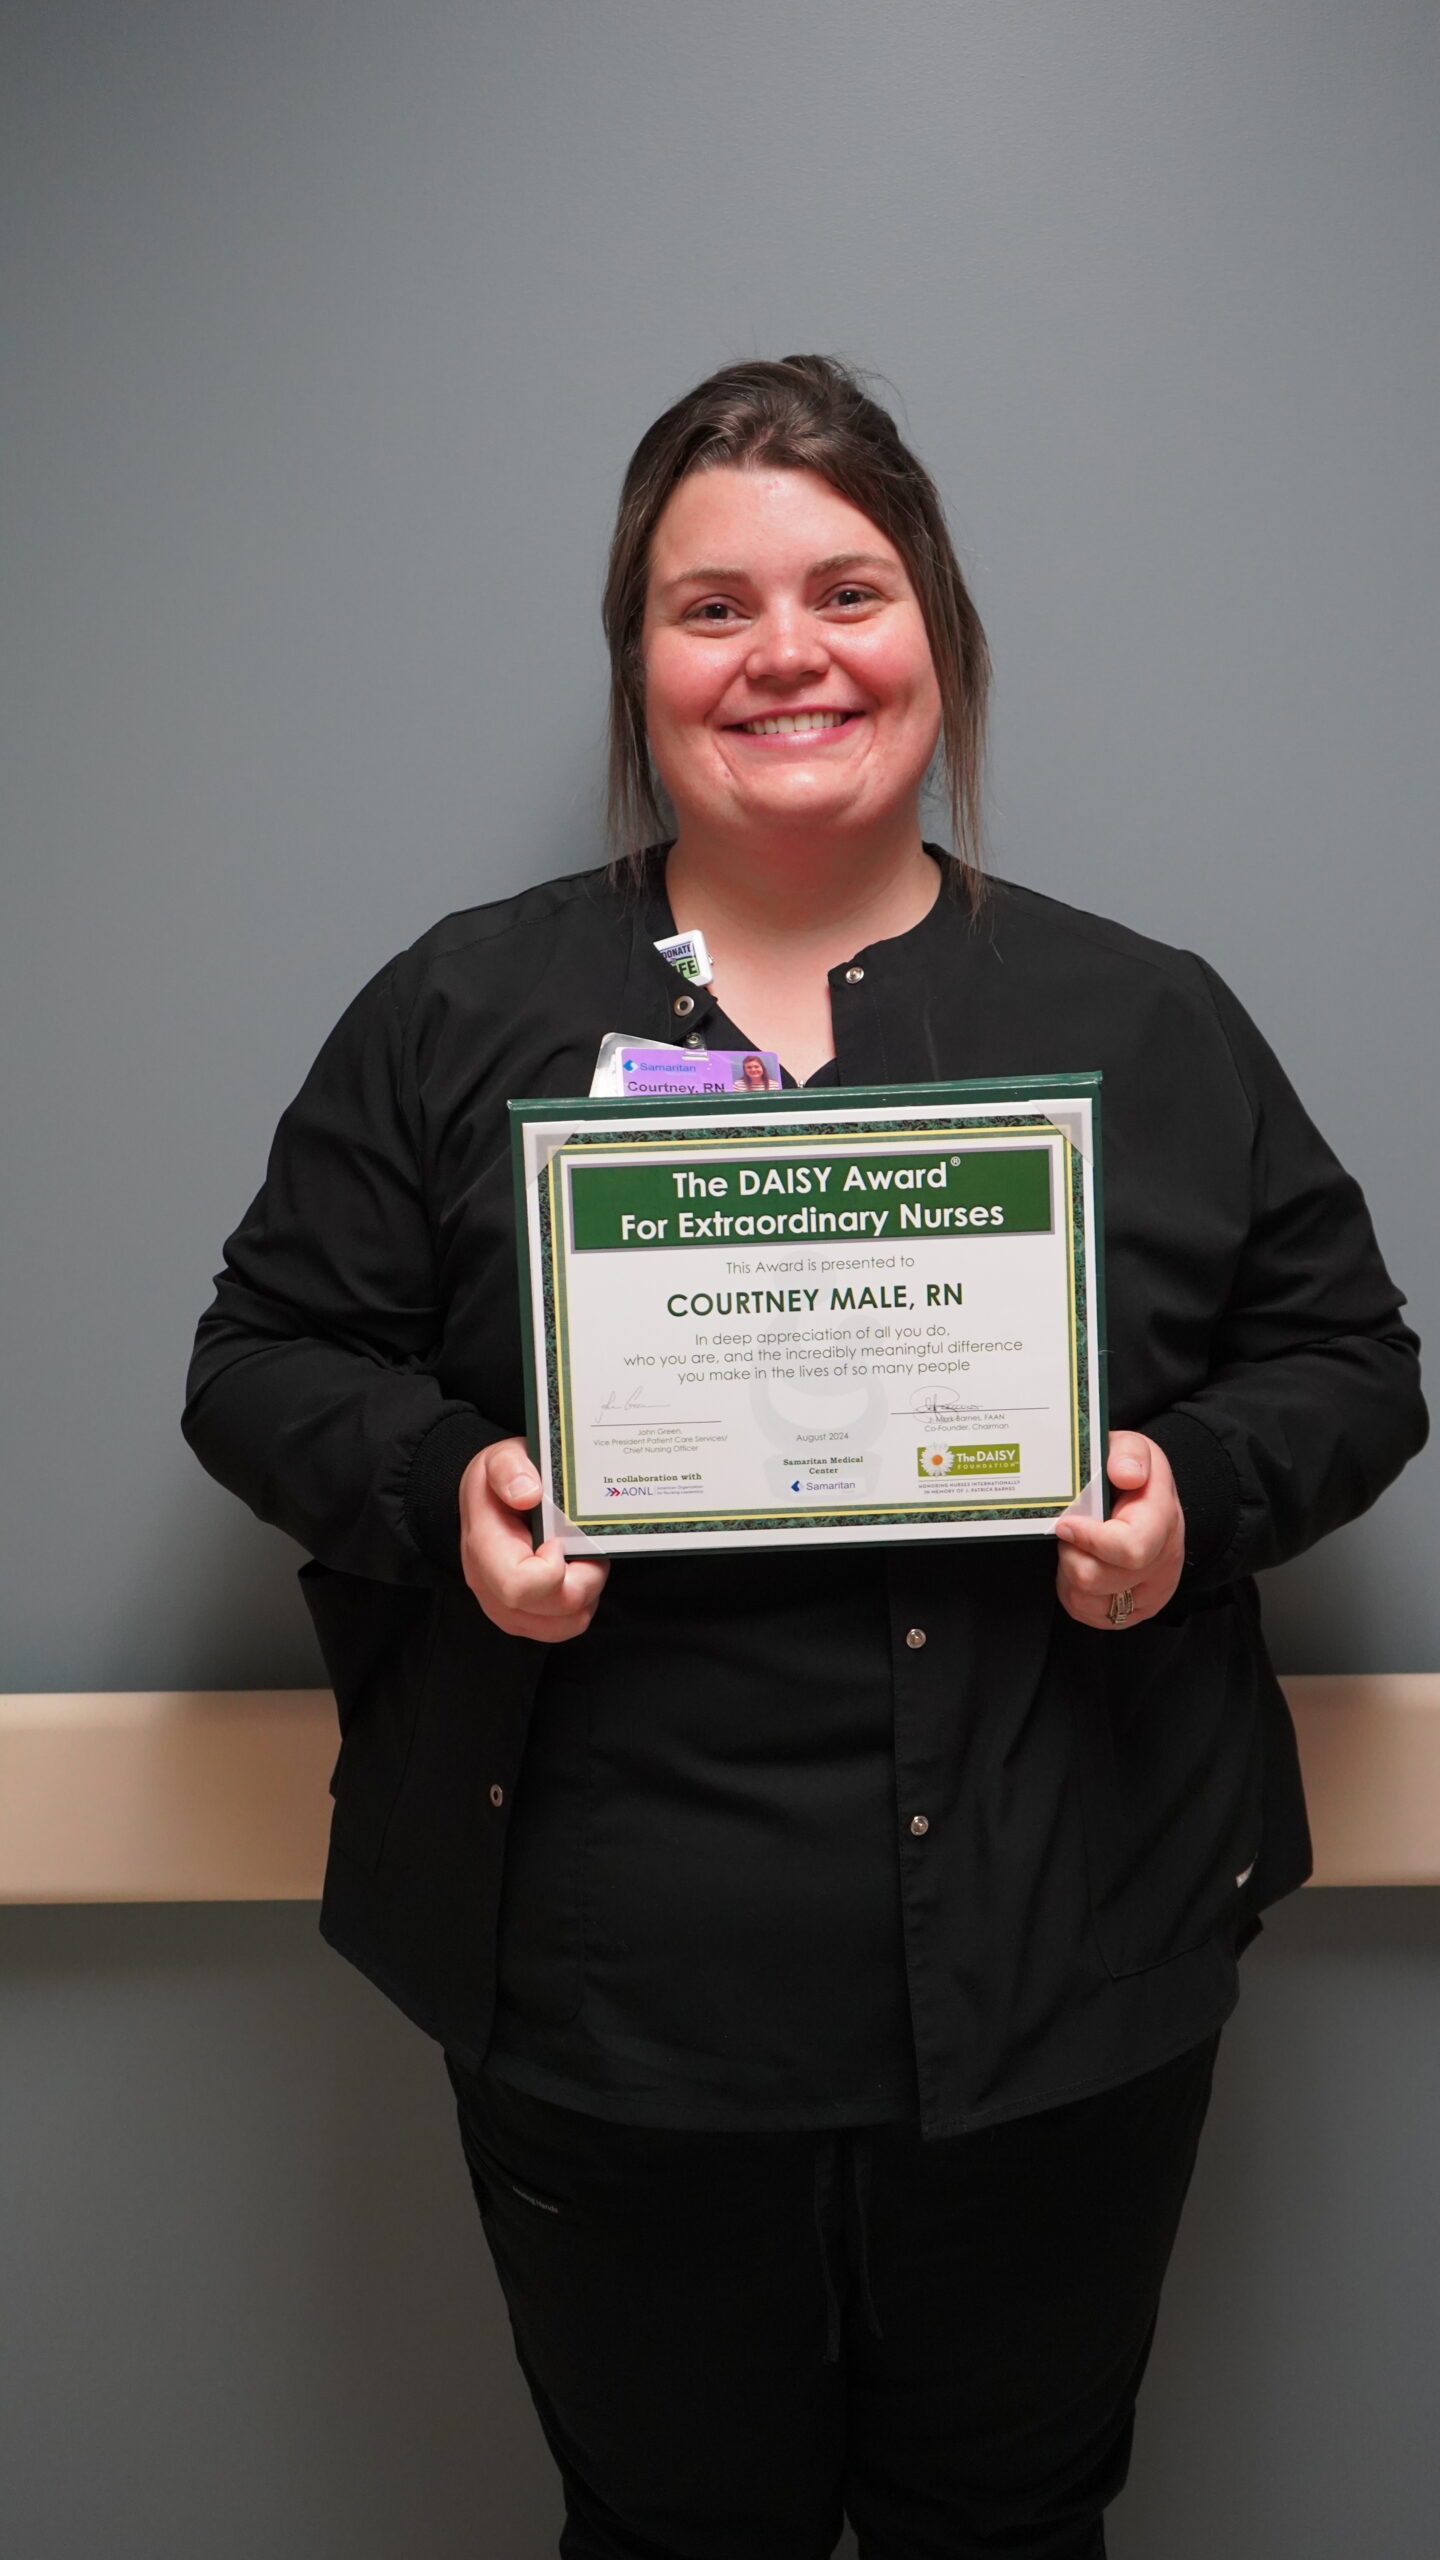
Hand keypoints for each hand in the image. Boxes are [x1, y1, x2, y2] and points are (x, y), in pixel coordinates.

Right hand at [458, 1438, 608, 1641]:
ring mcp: (502, 1607)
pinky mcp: (521, 1617)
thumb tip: (527, 1493)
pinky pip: (561, 1629)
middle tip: (585, 1547)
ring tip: (581, 1559)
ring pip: (562, 1626)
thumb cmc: (501, 1479)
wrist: (488, 1497)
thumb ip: (509, 1469)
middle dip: (584, 1579)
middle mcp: (487, 1584)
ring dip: (585, 1595)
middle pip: (549, 1610)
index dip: (553, 1569)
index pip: (518, 1585)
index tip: (561, 1540)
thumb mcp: (502, 1457)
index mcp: (483, 1545)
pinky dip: (579, 1606)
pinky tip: (575, 1575)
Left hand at [1053, 1432, 1184, 1629]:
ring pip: (1087, 1600)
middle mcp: (1164, 1560)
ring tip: (1076, 1547)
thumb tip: (1125, 1474)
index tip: (1067, 1523)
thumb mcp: (1131, 1448)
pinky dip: (1074, 1592)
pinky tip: (1082, 1565)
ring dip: (1070, 1573)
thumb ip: (1128, 1454)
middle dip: (1071, 1554)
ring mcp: (1152, 1590)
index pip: (1131, 1548)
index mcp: (1163, 1518)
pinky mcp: (1134, 1611)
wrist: (1149, 1500)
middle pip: (1099, 1578)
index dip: (1090, 1539)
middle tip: (1071, 1532)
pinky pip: (1088, 1614)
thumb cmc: (1133, 1475)